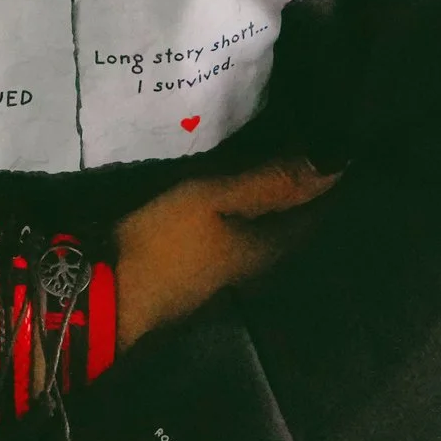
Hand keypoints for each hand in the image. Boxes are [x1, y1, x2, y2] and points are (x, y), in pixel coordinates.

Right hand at [114, 154, 343, 351]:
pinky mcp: (197, 271)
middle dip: (297, 191)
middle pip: (288, 224)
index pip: (314, 213)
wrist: (105, 294)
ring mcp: (224, 273)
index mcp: (269, 249)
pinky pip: (233, 235)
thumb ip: (271, 181)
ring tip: (268, 158)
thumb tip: (335, 164)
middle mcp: (255, 266)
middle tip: (302, 145)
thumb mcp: (214, 199)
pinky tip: (229, 193)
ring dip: (267, 201)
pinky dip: (240, 213)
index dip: (327, 182)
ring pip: (260, 231)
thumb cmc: (167, 242)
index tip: (335, 148)